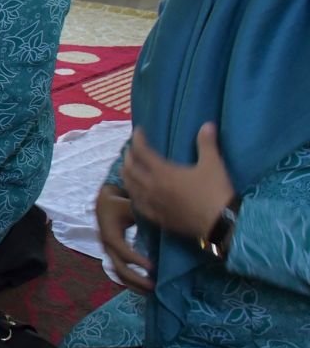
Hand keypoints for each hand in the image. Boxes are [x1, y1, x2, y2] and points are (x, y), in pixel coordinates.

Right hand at [95, 184, 153, 293]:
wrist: (104, 203)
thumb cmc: (119, 204)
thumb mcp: (129, 206)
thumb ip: (143, 215)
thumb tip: (164, 223)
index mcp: (109, 234)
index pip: (122, 251)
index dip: (136, 260)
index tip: (152, 267)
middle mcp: (106, 245)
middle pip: (118, 267)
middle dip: (136, 278)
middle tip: (154, 286)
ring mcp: (109, 252)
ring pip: (118, 273)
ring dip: (133, 284)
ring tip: (151, 291)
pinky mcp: (113, 255)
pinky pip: (120, 271)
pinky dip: (131, 280)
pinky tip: (144, 286)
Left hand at [122, 124, 234, 241]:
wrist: (220, 223)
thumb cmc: (215, 191)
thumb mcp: (213, 164)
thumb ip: (206, 143)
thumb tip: (208, 124)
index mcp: (163, 172)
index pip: (142, 151)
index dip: (137, 139)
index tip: (137, 131)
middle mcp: (152, 187)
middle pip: (130, 169)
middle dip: (128, 156)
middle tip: (131, 149)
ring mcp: (152, 204)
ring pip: (130, 187)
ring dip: (126, 175)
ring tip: (126, 168)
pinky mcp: (157, 218)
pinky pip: (138, 205)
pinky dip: (133, 196)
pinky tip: (134, 195)